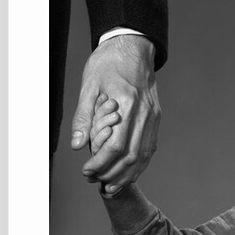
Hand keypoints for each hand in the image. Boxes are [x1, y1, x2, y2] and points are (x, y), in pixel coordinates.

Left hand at [70, 34, 160, 190]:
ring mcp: (153, 117)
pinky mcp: (156, 119)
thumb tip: (78, 145)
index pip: (115, 145)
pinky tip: (127, 173)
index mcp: (127, 103)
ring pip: (143, 155)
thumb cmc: (109, 63)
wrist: (133, 47)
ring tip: (111, 186)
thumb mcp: (89, 86)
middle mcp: (145, 113)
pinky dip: (139, 165)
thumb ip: (84, 117)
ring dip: (127, 175)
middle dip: (112, 174)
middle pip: (131, 156)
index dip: (100, 163)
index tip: (87, 171)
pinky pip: (149, 148)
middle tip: (95, 182)